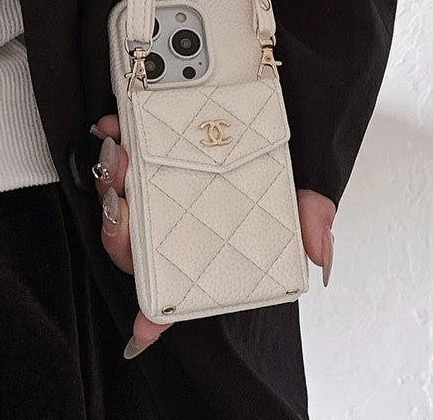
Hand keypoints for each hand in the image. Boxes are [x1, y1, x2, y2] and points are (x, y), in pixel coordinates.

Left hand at [90, 115, 336, 358]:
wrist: (277, 101)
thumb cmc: (279, 155)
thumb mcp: (302, 185)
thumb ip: (312, 218)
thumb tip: (322, 257)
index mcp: (210, 241)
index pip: (182, 288)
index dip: (159, 314)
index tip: (144, 331)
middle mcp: (179, 221)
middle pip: (135, 246)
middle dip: (119, 226)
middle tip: (123, 198)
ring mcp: (157, 188)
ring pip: (117, 204)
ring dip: (111, 182)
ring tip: (120, 151)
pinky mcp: (146, 153)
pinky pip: (116, 159)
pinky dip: (111, 144)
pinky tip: (113, 127)